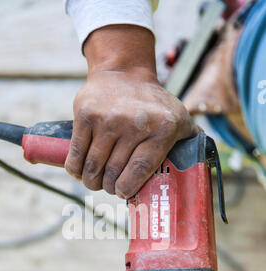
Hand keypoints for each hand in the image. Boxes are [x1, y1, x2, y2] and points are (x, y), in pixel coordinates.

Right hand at [65, 25, 196, 198]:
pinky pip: (76, 154)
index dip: (128, 187)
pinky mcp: (86, 115)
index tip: (123, 193)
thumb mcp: (179, 117)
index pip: (141, 169)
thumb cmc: (154, 104)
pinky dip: (75, 169)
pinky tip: (79, 172)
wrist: (123, 72)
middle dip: (109, 186)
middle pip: (114, 171)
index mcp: (162, 128)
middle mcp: (135, 123)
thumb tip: (201, 168)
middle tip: (110, 187)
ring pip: (93, 166)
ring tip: (95, 182)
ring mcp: (108, 119)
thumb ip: (192, 141)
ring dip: (91, 181)